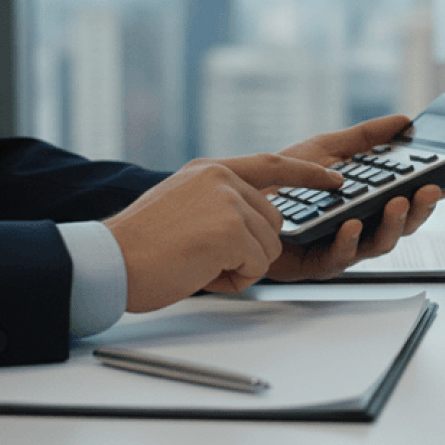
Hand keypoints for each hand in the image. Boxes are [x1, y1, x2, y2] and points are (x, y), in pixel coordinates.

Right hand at [104, 154, 342, 311]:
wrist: (109, 261)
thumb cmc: (139, 247)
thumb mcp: (181, 205)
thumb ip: (216, 202)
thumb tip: (247, 222)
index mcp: (210, 170)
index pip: (272, 164)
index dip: (307, 173)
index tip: (334, 178)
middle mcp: (222, 179)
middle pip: (273, 221)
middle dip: (250, 249)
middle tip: (205, 257)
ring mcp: (228, 201)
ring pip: (268, 246)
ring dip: (240, 266)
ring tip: (198, 263)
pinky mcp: (230, 229)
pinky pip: (257, 265)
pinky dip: (234, 280)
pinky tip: (201, 272)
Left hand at [266, 114, 444, 279]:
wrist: (240, 202)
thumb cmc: (284, 182)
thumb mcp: (328, 149)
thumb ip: (366, 137)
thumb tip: (403, 121)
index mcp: (368, 203)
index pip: (409, 199)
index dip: (433, 192)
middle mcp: (361, 227)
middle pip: (403, 225)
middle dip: (421, 209)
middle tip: (429, 189)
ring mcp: (342, 247)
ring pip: (379, 244)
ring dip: (393, 224)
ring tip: (397, 202)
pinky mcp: (317, 263)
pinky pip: (340, 258)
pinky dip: (349, 241)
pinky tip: (350, 224)